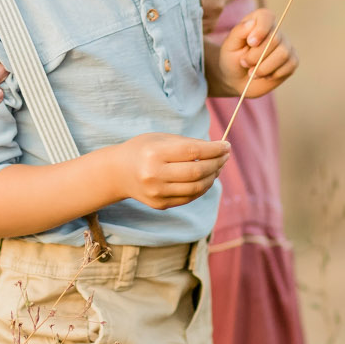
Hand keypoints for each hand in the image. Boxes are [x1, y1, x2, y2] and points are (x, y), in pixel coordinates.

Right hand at [109, 132, 230, 209]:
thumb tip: (218, 150)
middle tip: (225, 156)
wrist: (117, 173)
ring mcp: (157, 193)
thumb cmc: (143, 150)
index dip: (214, 149)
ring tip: (218, 166)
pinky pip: (189, 197)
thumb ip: (188, 144)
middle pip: (197, 171)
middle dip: (217, 163)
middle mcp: (154, 175)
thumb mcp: (161, 139)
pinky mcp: (160, 205)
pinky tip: (206, 178)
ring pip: (197, 188)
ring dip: (213, 177)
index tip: (226, 145)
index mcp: (154, 153)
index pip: (193, 151)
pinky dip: (202, 187)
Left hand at [212, 7, 296, 98]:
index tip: (250, 43)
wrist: (239, 80)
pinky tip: (264, 75)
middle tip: (244, 63)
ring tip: (252, 72)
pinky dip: (273, 74)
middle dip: (256, 56)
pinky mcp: (292, 60)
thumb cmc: (233, 59)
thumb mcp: (229, 46)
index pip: (267, 17)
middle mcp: (275, 30)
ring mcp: (286, 45)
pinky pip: (289, 66)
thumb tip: (252, 22)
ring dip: (264, 67)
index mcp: (258, 21)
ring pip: (283, 54)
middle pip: (274, 39)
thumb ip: (239, 32)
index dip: (260, 30)